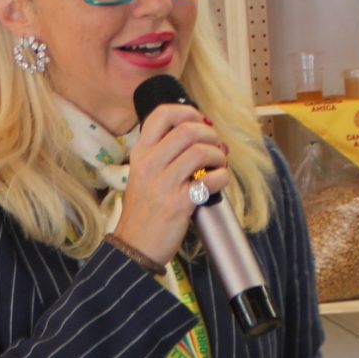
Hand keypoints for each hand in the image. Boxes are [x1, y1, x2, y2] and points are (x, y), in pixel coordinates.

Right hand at [111, 103, 229, 265]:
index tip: (199, 122)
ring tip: (218, 164)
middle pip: (187, 129)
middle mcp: (150, 164)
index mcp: (140, 153)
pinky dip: (222, 177)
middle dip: (209, 135)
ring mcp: (164, 184)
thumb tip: (198, 133)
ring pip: (200, 151)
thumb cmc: (144, 211)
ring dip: (218, 155)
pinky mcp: (179, 204)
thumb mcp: (142, 174)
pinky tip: (219, 182)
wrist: (135, 246)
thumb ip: (163, 153)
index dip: (187, 111)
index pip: (162, 114)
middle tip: (214, 146)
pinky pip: (211, 180)